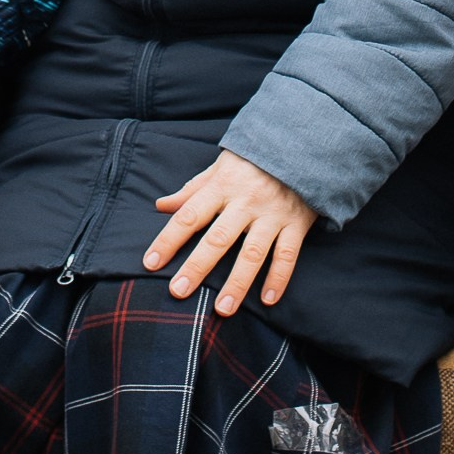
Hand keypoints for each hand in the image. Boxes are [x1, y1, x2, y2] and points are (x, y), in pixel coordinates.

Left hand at [144, 154, 316, 315]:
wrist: (302, 145)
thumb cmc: (253, 160)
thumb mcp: (220, 167)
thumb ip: (192, 190)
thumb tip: (161, 206)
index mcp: (222, 185)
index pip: (189, 215)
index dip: (169, 239)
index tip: (151, 262)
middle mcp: (246, 201)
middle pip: (218, 238)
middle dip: (197, 266)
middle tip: (178, 291)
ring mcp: (272, 213)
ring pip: (253, 253)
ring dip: (237, 282)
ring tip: (223, 308)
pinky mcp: (297, 223)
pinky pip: (287, 254)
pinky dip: (278, 278)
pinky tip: (267, 300)